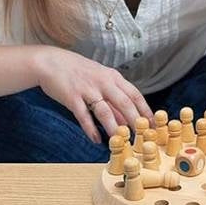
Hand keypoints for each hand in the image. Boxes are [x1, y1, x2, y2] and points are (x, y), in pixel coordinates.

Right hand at [32, 47, 152, 143]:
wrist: (51, 62)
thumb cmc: (78, 72)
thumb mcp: (100, 81)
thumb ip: (113, 100)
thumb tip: (126, 120)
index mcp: (113, 77)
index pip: (135, 94)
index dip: (146, 110)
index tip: (154, 125)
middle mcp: (103, 82)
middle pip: (124, 103)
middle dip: (136, 121)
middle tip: (143, 137)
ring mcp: (87, 89)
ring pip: (105, 111)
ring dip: (114, 128)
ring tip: (120, 142)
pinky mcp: (72, 97)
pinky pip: (83, 116)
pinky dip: (91, 129)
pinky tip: (96, 139)